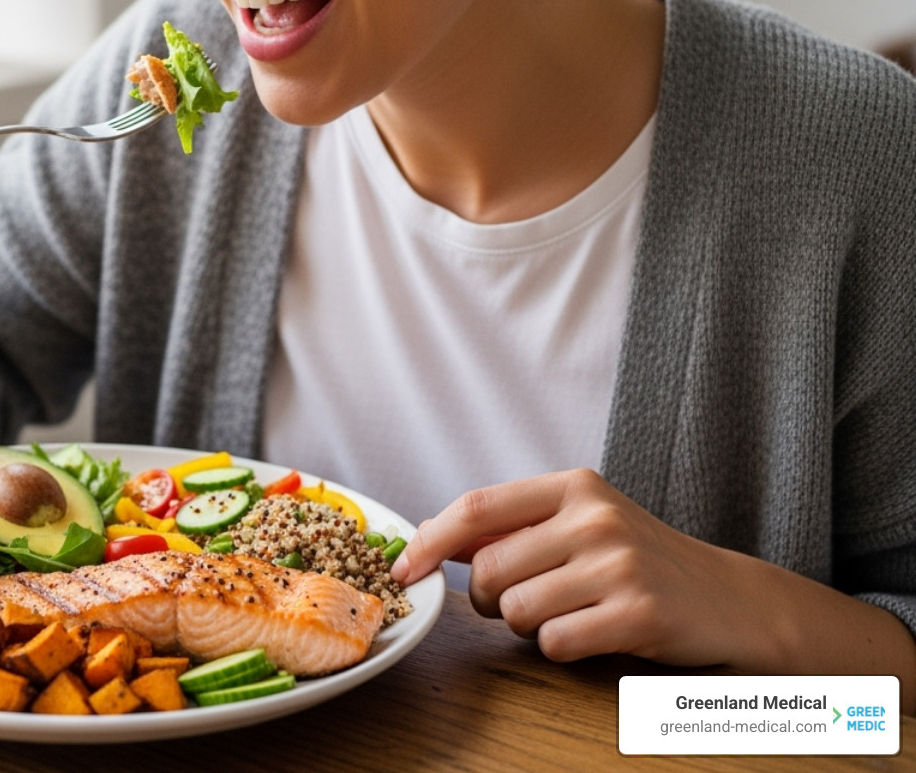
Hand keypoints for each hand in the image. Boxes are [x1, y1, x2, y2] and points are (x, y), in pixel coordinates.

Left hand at [393, 468, 776, 666]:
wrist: (728, 598)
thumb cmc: (638, 561)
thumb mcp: (578, 524)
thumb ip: (508, 527)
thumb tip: (429, 538)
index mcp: (574, 486)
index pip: (477, 507)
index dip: (430, 541)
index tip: (405, 568)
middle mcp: (595, 518)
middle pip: (489, 568)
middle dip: (489, 598)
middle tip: (522, 601)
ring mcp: (619, 564)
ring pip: (516, 610)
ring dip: (526, 626)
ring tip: (565, 613)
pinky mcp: (638, 613)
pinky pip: (554, 642)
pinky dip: (559, 647)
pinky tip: (592, 632)